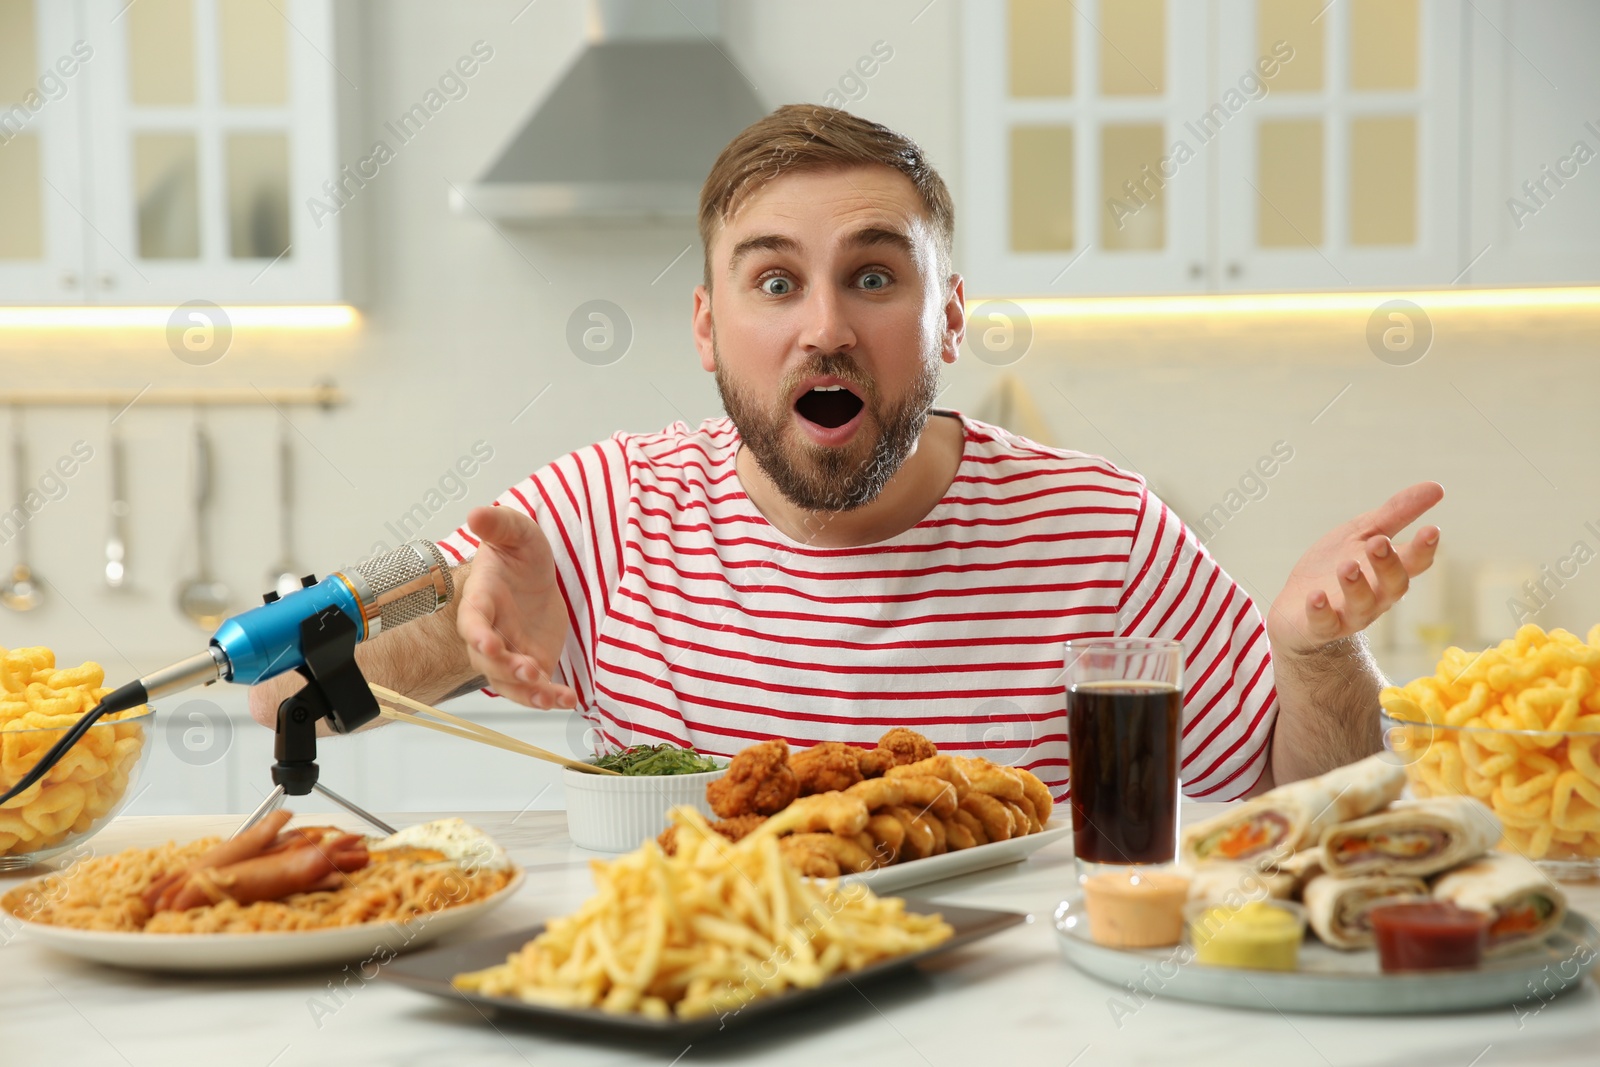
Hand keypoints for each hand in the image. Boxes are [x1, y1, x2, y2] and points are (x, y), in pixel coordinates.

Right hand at [455, 505, 575, 709]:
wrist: (535, 577)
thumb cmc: (518, 555)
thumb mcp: (517, 532)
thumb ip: (499, 524)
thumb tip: (477, 513)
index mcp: (480, 601)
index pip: (471, 621)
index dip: (476, 634)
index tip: (487, 643)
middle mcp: (489, 633)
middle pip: (487, 661)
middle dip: (505, 668)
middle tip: (529, 670)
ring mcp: (508, 653)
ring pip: (508, 683)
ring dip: (527, 692)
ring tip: (550, 697)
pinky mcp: (531, 665)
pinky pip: (534, 689)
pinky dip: (549, 698)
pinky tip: (568, 700)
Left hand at [1267, 482, 1443, 655]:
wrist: (1298, 605)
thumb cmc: (1336, 565)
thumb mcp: (1363, 533)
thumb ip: (1396, 513)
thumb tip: (1437, 487)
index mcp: (1388, 571)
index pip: (1415, 562)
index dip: (1424, 548)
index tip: (1431, 529)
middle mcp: (1376, 596)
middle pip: (1393, 585)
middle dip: (1388, 564)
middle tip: (1378, 542)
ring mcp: (1348, 614)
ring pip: (1362, 606)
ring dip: (1356, 586)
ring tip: (1347, 566)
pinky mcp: (1320, 626)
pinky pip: (1323, 623)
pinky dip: (1320, 611)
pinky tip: (1315, 596)